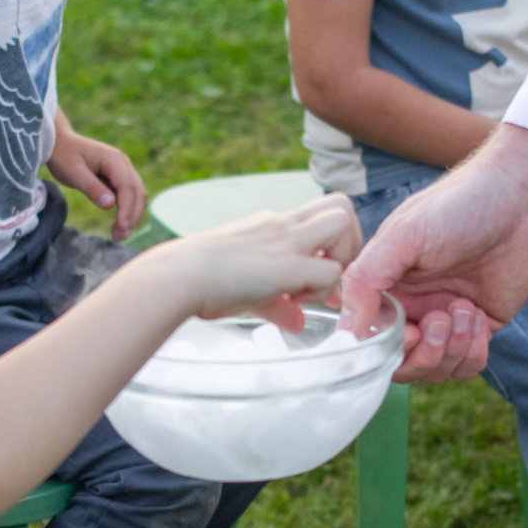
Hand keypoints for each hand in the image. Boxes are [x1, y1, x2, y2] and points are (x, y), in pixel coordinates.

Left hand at [47, 131, 146, 237]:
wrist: (60, 143)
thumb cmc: (64, 156)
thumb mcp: (73, 173)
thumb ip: (91, 188)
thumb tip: (110, 205)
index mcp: (114, 160)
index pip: (128, 187)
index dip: (127, 208)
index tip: (121, 226)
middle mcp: (123, 164)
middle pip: (137, 192)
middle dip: (131, 216)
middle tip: (119, 237)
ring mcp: (123, 170)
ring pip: (137, 195)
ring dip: (132, 216)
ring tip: (119, 235)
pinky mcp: (119, 177)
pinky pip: (130, 195)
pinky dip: (128, 211)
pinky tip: (119, 225)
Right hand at [152, 194, 360, 331]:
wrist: (178, 276)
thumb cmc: (199, 282)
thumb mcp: (246, 289)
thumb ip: (278, 302)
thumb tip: (297, 323)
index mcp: (271, 223)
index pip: (318, 216)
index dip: (329, 245)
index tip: (315, 276)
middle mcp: (283, 224)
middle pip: (341, 204)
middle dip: (348, 240)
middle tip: (329, 272)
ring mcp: (286, 240)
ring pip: (343, 223)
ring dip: (341, 257)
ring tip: (317, 285)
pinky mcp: (288, 265)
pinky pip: (331, 272)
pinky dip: (323, 290)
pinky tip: (297, 302)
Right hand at [339, 125, 527, 381]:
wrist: (525, 197)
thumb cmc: (460, 205)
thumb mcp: (403, 236)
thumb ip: (365, 281)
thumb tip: (346, 330)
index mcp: (385, 284)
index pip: (367, 338)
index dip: (384, 348)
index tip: (408, 330)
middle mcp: (412, 305)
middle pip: (401, 363)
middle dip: (421, 354)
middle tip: (439, 319)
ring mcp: (447, 318)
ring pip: (435, 369)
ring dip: (450, 351)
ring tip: (465, 310)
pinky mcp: (482, 325)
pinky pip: (468, 365)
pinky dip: (473, 354)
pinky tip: (480, 318)